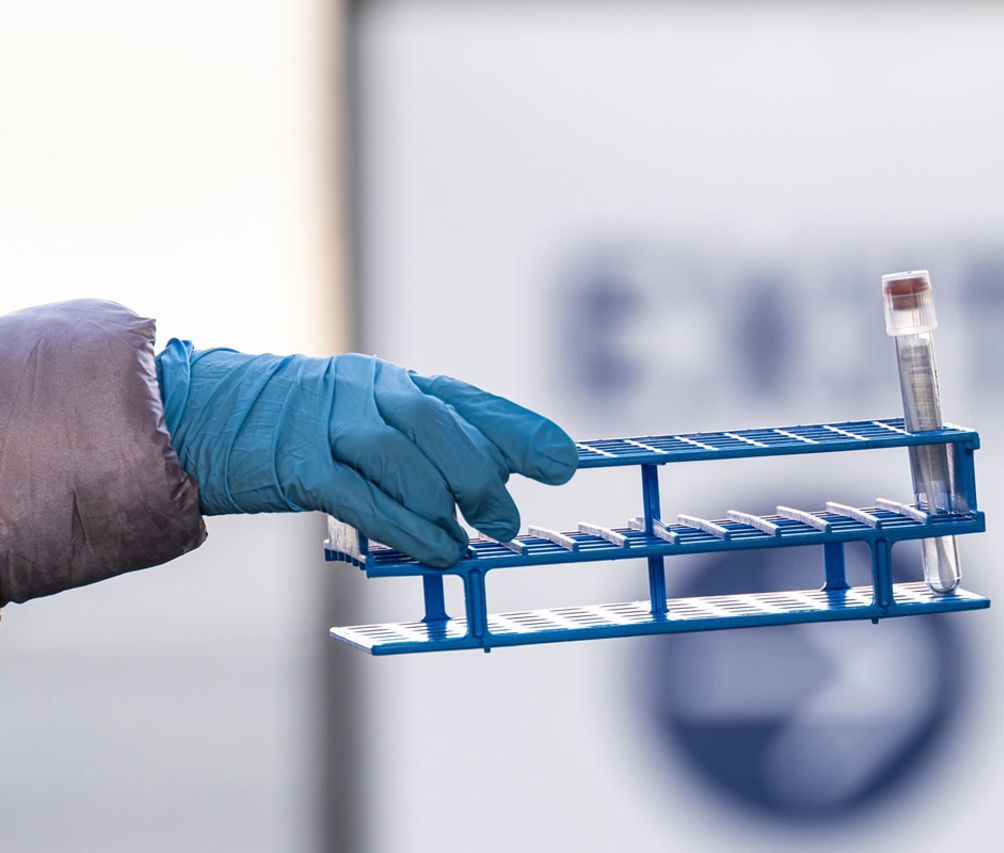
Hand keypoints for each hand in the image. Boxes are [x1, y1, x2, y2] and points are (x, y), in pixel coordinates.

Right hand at [156, 341, 576, 566]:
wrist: (207, 417)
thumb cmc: (304, 431)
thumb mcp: (369, 423)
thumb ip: (425, 448)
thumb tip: (492, 489)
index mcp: (393, 381)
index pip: (469, 401)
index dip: (520, 431)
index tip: (563, 461)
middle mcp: (367, 392)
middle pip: (441, 426)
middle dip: (482, 477)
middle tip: (506, 521)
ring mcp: (329, 424)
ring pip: (405, 460)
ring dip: (446, 506)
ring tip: (468, 542)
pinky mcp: (297, 464)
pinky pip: (363, 499)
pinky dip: (406, 528)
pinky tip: (436, 550)